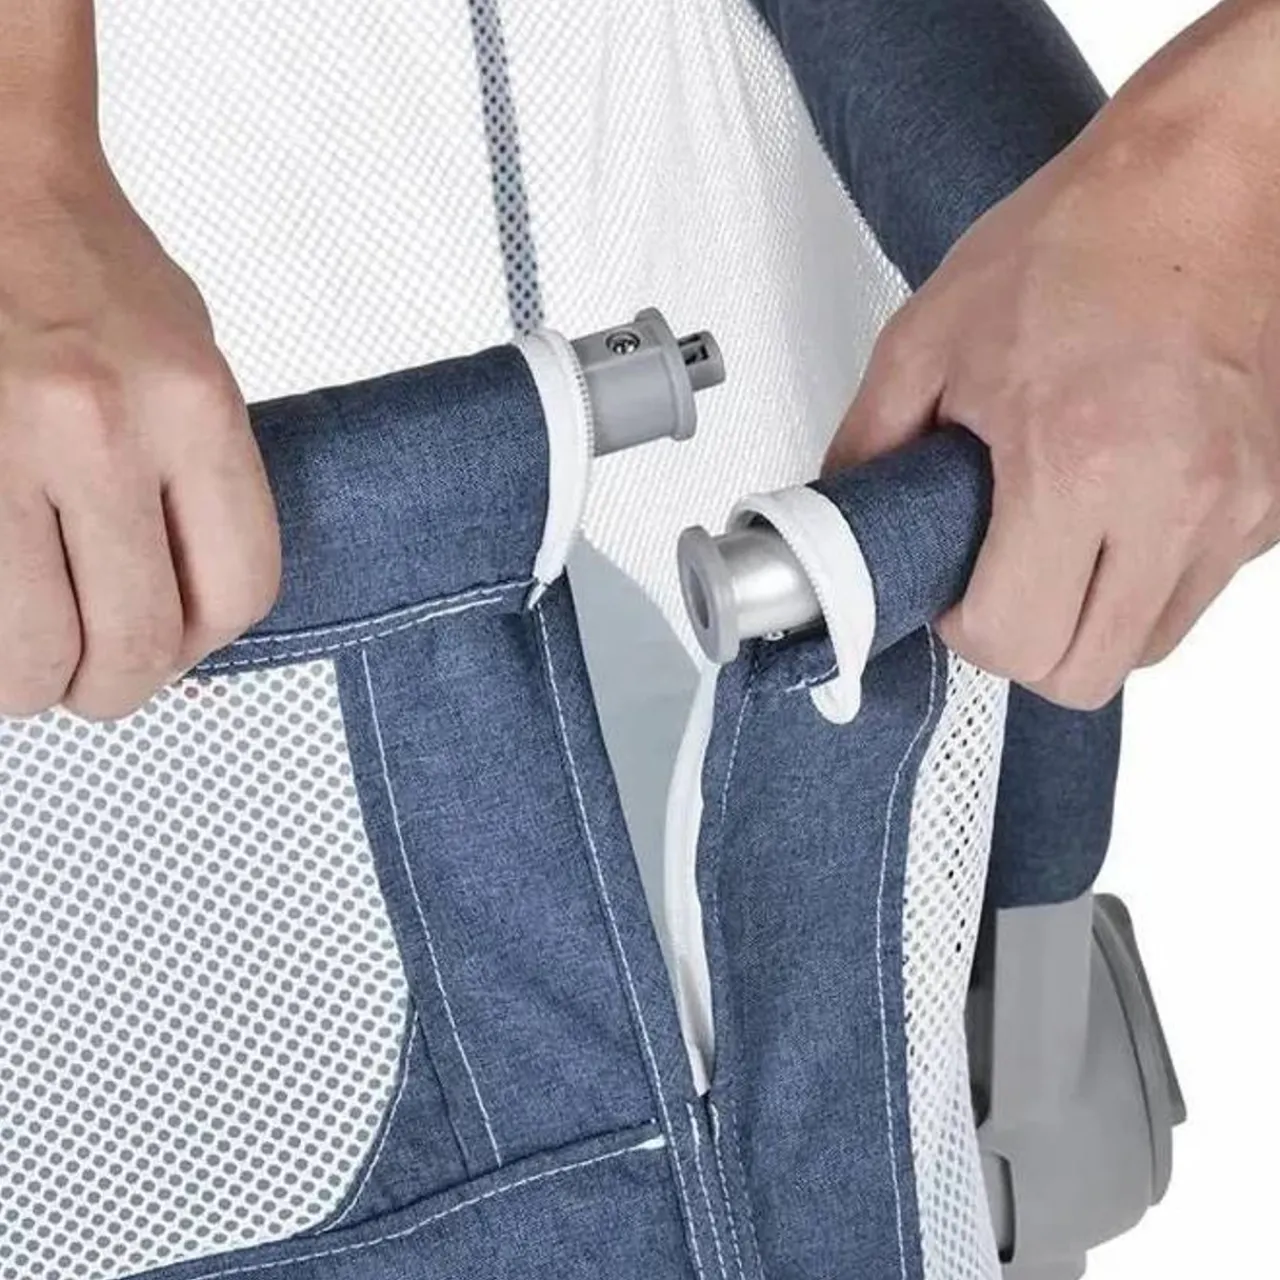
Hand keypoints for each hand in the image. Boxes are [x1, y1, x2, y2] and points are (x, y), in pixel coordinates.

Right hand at [0, 150, 279, 719]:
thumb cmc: (95, 275)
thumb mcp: (193, 367)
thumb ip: (202, 490)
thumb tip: (191, 621)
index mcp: (194, 406)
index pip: (238, 591)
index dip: (205, 648)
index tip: (173, 650)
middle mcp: (100, 428)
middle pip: (134, 642)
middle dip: (115, 689)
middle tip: (92, 681)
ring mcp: (1, 445)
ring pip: (30, 650)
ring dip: (34, 682)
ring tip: (33, 660)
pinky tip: (1, 609)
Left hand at [825, 3, 1279, 709]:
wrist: (1205, 177)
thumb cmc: (1078, 240)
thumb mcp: (928, 338)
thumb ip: (869, 446)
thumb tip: (844, 520)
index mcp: (1080, 461)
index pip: (1017, 640)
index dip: (967, 631)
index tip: (953, 588)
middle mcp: (1175, 498)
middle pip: (1085, 672)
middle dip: (1025, 643)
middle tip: (998, 580)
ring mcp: (1236, 506)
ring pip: (1145, 645)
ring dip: (1087, 620)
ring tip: (1056, 542)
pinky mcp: (1271, 501)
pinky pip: (1194, 592)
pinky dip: (1143, 581)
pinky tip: (1113, 512)